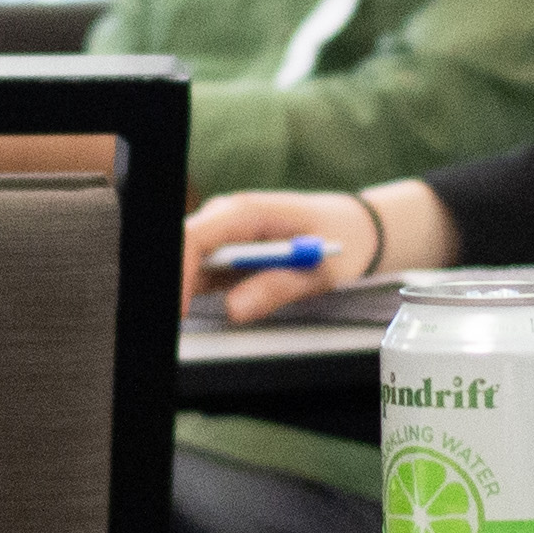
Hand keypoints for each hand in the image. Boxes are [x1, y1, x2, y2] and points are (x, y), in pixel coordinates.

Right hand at [183, 188, 371, 319]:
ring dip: (189, 288)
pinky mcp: (225, 249)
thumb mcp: (319, 271)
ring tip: (199, 313)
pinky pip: (201, 270)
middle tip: (186, 319)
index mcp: (246, 212)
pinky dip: (199, 289)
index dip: (181, 274)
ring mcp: (223, 231)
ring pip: (189, 262)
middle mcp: (226, 216)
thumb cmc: (339, 240)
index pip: (194, 238)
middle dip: (181, 285)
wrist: (353, 226)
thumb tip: (233, 310)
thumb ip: (276, 288)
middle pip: (183, 249)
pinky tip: (225, 298)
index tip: (183, 311)